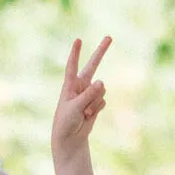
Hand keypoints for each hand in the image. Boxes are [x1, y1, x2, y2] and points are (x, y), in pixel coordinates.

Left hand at [50, 36, 110, 163]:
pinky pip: (103, 100)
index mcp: (70, 84)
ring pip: (101, 90)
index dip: (75, 53)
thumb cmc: (66, 121)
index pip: (72, 65)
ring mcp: (89, 93)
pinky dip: (97, 108)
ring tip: (84, 112)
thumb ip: (89, 94)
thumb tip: (102, 82)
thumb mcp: (75, 107)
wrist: (70, 138)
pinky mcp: (95, 102)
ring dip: (95, 102)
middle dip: (101, 51)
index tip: (78, 40)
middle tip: (109, 37)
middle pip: (93, 65)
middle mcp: (80, 86)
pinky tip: (88, 115)